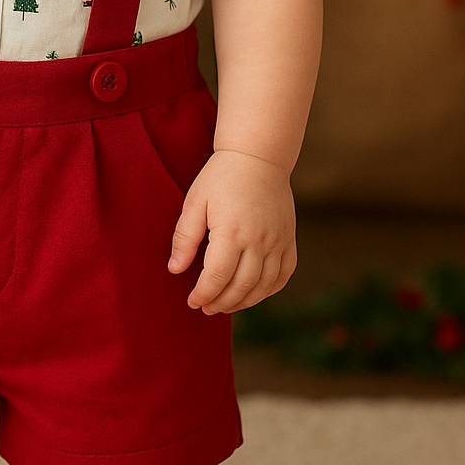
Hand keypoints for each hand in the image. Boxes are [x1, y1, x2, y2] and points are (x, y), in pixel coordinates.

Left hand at [167, 149, 296, 313]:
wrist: (259, 157)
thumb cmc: (221, 177)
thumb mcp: (195, 201)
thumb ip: (185, 237)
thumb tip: (175, 269)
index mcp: (232, 231)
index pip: (217, 276)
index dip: (204, 294)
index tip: (192, 301)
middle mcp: (259, 240)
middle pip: (241, 286)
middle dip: (221, 303)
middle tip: (206, 308)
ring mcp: (278, 241)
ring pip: (264, 285)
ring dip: (244, 302)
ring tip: (226, 305)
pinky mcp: (289, 239)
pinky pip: (284, 275)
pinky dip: (269, 290)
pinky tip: (253, 293)